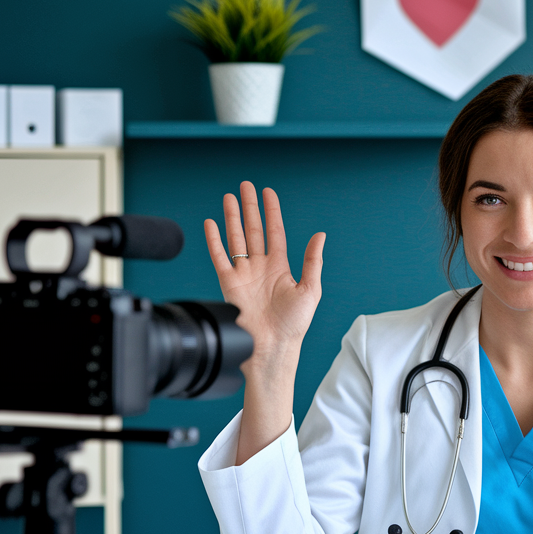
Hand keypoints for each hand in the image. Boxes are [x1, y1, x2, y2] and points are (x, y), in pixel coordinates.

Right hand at [204, 181, 325, 358]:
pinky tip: (212, 223)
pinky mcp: (228, 283)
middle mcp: (260, 267)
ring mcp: (243, 274)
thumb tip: (320, 236)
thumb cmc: (294, 325)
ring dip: (231, 217)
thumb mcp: (310, 290)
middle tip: (246, 186)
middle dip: (249, 207)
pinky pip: (219, 257)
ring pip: (235, 238)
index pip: (275, 231)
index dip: (271, 211)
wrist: (272, 347)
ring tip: (229, 197)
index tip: (268, 192)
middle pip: (253, 229)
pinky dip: (214, 240)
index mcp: (280, 267)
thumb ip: (313, 262)